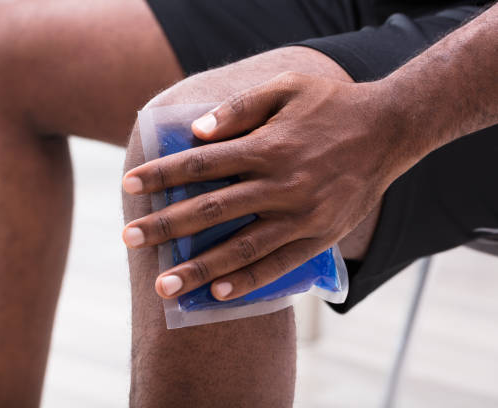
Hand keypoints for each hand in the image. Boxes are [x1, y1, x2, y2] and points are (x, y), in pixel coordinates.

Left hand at [122, 72, 409, 300]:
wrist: (389, 129)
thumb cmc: (330, 106)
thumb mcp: (285, 88)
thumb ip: (239, 108)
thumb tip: (196, 132)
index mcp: (268, 146)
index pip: (202, 163)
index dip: (162, 174)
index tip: (129, 184)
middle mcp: (281, 184)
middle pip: (211, 210)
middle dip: (166, 227)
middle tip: (129, 239)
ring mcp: (302, 215)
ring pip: (241, 247)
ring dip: (199, 269)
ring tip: (163, 286)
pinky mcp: (321, 236)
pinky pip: (280, 264)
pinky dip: (249, 281)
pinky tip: (219, 294)